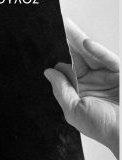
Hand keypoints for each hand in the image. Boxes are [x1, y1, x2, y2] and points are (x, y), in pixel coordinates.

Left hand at [44, 18, 118, 158]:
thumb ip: (61, 90)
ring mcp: (106, 77)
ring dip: (79, 42)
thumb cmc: (102, 127)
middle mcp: (92, 82)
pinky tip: (85, 44)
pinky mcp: (119, 74)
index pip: (66, 70)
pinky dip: (97, 51)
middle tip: (59, 28)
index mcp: (78, 92)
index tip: (47, 45)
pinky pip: (107, 60)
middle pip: (77, 58)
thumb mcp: (73, 109)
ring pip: (91, 55)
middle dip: (68, 44)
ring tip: (67, 29)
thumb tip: (49, 73)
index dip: (58, 59)